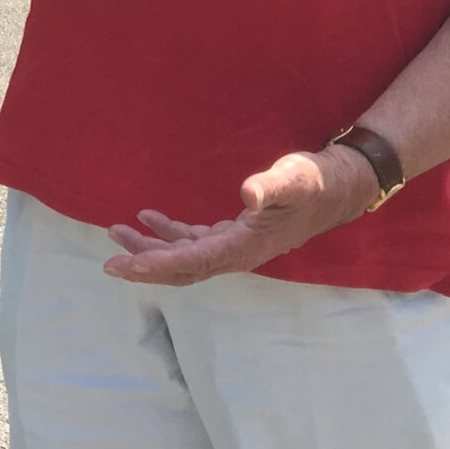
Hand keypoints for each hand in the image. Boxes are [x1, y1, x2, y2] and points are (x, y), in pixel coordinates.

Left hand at [101, 146, 377, 285]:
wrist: (340, 187)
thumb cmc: (316, 181)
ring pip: (185, 257)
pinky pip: (196, 243)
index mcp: (245, 248)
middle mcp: (238, 255)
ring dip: (152, 248)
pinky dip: (171, 234)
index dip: (154, 264)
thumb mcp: (294, 179)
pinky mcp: (238, 235)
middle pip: (182, 269)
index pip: (191, 262)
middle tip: (109, 261)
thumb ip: (272, 187)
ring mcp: (237, 247)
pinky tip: (151, 218)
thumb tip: (249, 194)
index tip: (122, 263)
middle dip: (144, 265)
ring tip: (118, 231)